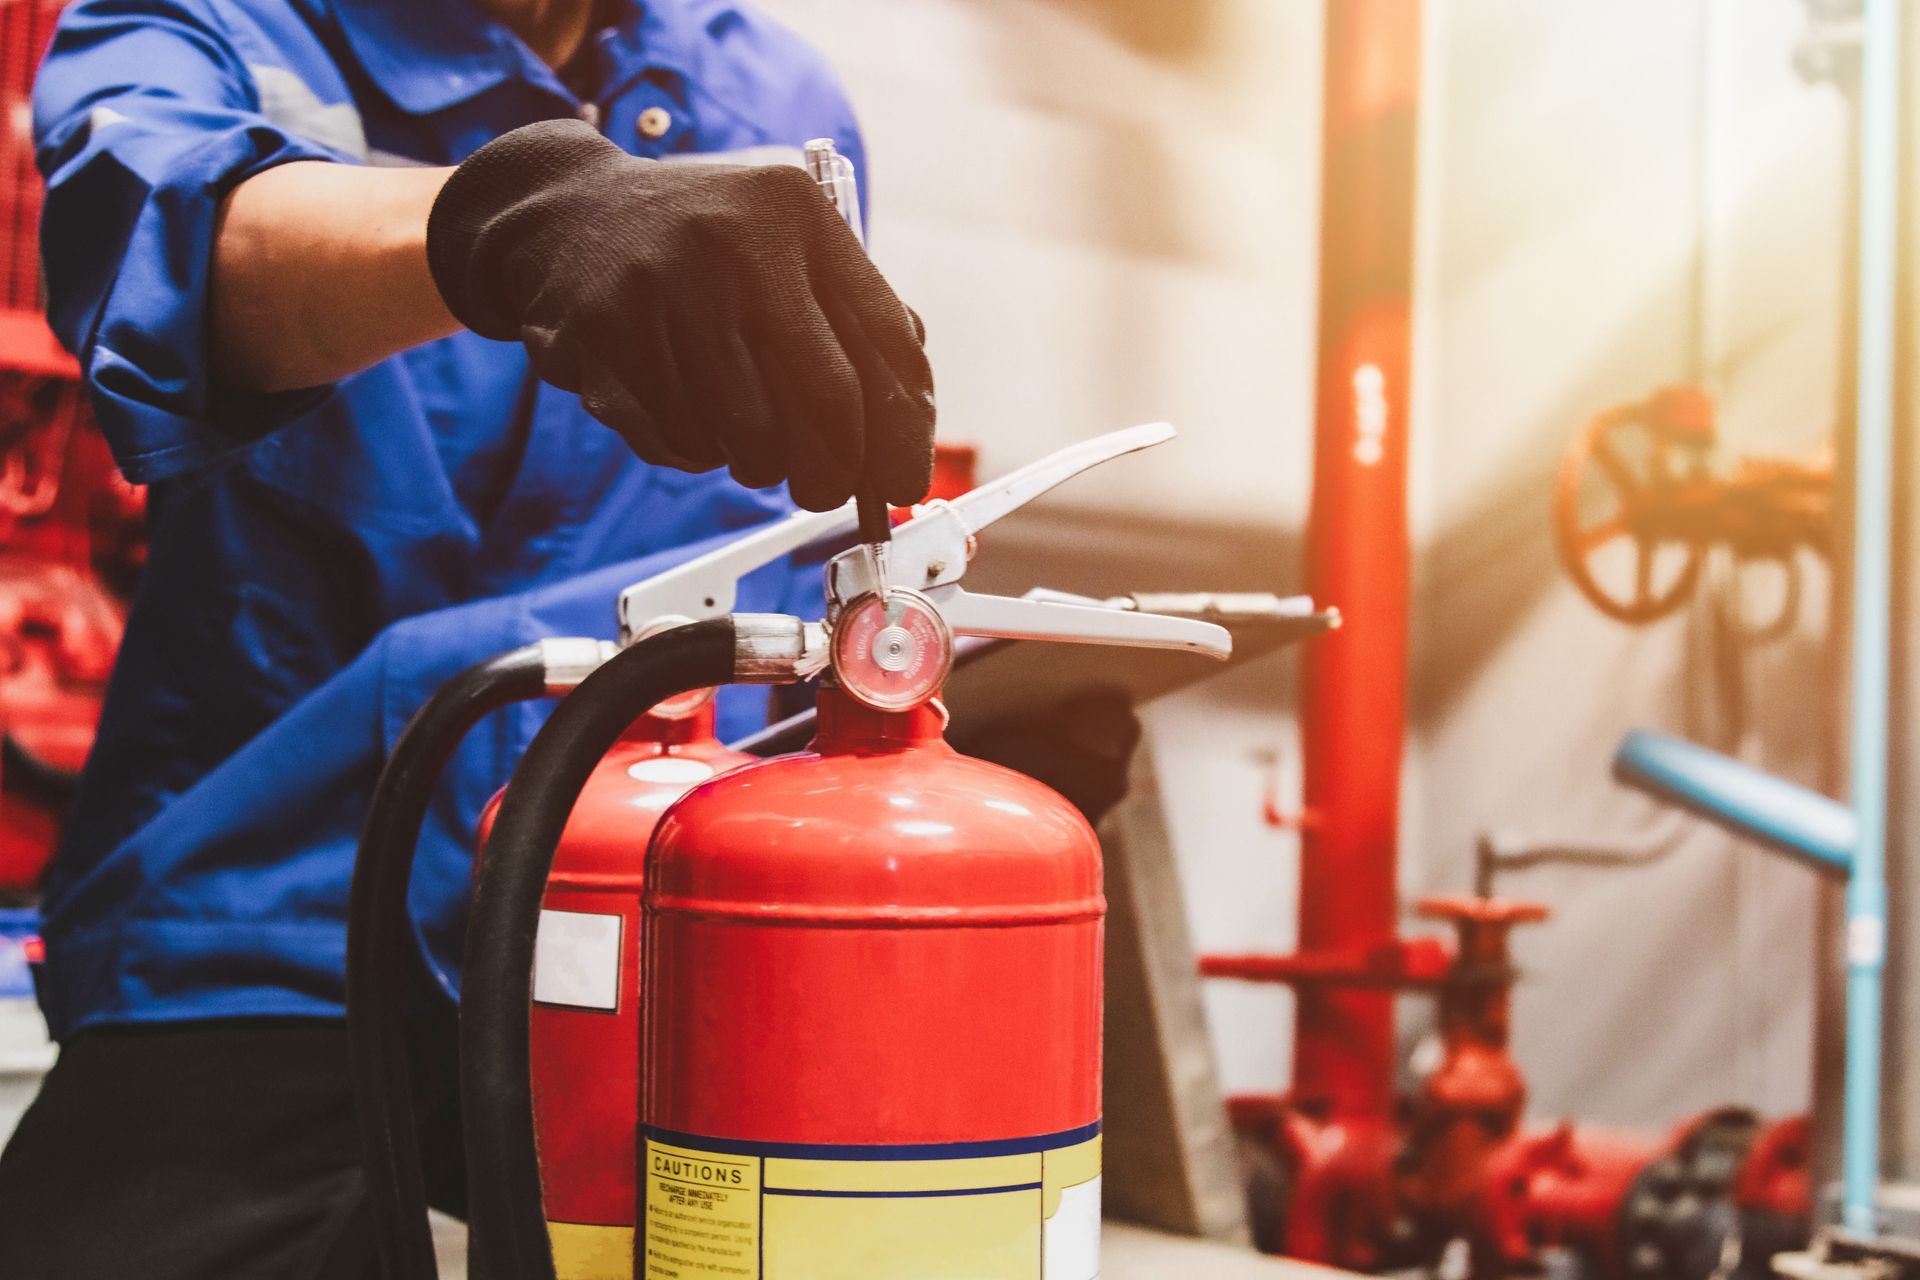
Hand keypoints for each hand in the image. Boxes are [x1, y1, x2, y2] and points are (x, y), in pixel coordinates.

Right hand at [426, 119, 934, 510]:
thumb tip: (906, 428)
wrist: (562, 213)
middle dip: (836, 471)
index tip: (903, 480)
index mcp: (798, 216)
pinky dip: (695, 452)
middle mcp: (739, 243)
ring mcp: (669, 284)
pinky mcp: (607, 328)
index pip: (886, 341)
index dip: (905, 429)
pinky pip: (678, 438)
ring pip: (749, 436)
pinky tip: (684, 412)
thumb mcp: (781, 242)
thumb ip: (847, 314)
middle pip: (829, 401)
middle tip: (825, 491)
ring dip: (756, 463)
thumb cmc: (697, 244)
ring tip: (742, 438)